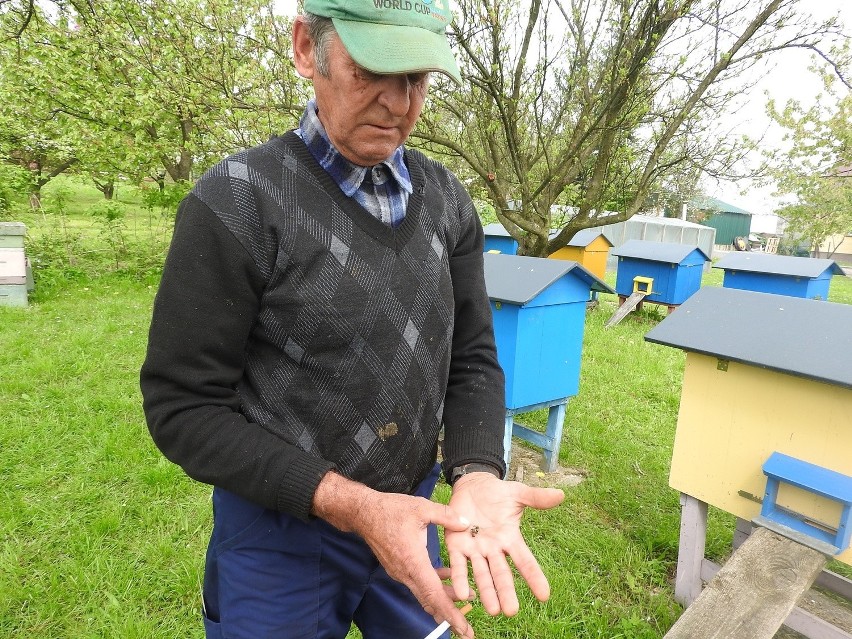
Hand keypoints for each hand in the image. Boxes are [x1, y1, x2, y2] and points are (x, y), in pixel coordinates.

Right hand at [312, 471, 476, 637]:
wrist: (363, 513)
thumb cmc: (390, 509)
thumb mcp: (421, 507)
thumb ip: (446, 516)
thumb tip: (467, 523)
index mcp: (413, 561)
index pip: (434, 595)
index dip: (450, 613)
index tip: (463, 628)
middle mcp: (405, 572)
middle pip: (430, 601)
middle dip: (450, 614)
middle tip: (468, 628)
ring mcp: (400, 572)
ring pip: (424, 593)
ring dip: (443, 598)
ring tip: (466, 597)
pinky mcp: (397, 569)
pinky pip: (418, 583)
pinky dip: (433, 585)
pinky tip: (446, 576)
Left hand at [445, 473, 564, 616]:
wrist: (472, 485)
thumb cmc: (497, 493)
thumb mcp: (518, 494)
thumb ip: (536, 498)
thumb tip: (561, 495)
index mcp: (510, 539)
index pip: (525, 561)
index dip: (534, 577)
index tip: (544, 596)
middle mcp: (493, 549)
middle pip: (502, 574)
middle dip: (506, 592)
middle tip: (511, 611)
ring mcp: (475, 549)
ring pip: (481, 574)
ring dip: (486, 592)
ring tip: (492, 610)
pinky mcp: (456, 545)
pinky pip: (458, 564)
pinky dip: (460, 578)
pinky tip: (461, 593)